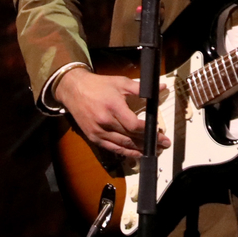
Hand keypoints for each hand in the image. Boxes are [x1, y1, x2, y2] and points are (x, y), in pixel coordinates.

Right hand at [55, 67, 170, 157]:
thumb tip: (162, 87)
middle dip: (149, 142)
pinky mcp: (93, 137)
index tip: (159, 131)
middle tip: (164, 144)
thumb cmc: (99, 85)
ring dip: (140, 150)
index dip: (148, 130)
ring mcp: (98, 131)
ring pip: (122, 145)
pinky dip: (126, 152)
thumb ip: (141, 87)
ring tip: (154, 151)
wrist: (73, 90)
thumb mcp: (120, 82)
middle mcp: (105, 121)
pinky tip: (137, 154)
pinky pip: (112, 148)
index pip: (133, 124)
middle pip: (130, 137)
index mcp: (113, 106)